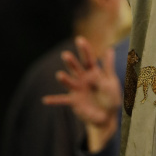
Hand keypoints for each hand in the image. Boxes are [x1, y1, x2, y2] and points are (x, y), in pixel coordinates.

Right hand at [42, 36, 121, 152]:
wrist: (107, 116)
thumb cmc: (110, 96)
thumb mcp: (111, 81)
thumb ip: (108, 66)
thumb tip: (109, 48)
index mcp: (93, 72)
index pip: (88, 59)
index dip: (84, 49)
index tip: (79, 40)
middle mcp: (83, 79)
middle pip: (76, 68)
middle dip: (71, 62)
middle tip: (65, 55)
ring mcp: (77, 90)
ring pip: (69, 82)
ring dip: (64, 79)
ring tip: (60, 75)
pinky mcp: (74, 102)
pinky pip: (62, 100)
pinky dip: (54, 100)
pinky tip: (45, 100)